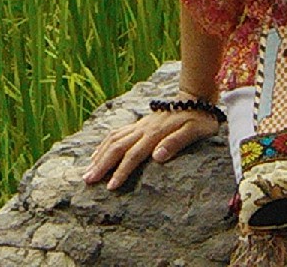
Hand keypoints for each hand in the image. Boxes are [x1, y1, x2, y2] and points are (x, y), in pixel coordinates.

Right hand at [82, 108, 220, 191]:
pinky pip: (116, 133)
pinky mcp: (139, 124)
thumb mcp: (194, 132)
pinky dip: (104, 144)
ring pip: (113, 139)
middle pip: (116, 147)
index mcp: (154, 134)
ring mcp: (139, 126)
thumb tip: (157, 157)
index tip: (110, 187)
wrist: (197, 99)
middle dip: (101, 165)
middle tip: (87, 180)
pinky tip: (98, 152)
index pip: (133, 155)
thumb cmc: (199, 120)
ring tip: (87, 170)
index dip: (120, 171)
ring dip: (99, 155)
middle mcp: (143, 129)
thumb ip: (175, 143)